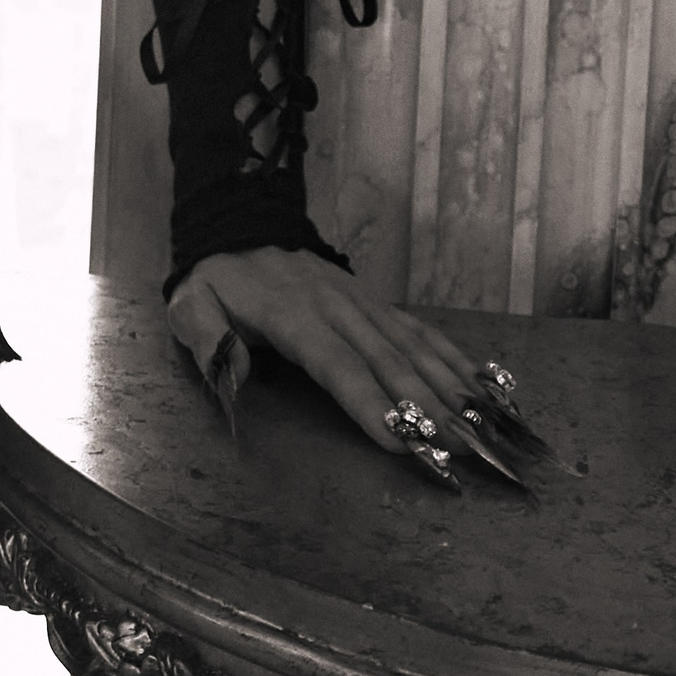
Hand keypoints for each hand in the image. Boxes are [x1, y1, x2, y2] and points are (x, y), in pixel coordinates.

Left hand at [168, 245, 499, 484]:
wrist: (241, 225)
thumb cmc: (218, 281)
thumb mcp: (192, 306)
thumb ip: (207, 339)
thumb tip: (239, 371)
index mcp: (293, 315)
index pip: (338, 366)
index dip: (370, 404)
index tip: (400, 443)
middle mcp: (337, 308)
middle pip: (388, 362)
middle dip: (427, 409)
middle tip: (461, 450)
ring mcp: (362, 303)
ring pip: (413, 348)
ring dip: (450, 388)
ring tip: (484, 427)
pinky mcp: (376, 303)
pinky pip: (420, 332)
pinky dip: (454, 359)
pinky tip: (483, 387)